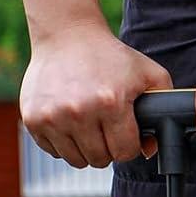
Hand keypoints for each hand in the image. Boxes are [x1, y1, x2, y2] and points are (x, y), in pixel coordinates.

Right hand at [20, 24, 172, 167]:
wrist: (66, 36)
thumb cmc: (109, 56)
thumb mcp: (148, 74)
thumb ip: (162, 110)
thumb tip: (149, 149)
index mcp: (110, 102)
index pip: (124, 152)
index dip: (129, 145)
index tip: (125, 133)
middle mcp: (79, 112)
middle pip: (100, 159)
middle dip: (107, 148)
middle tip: (106, 128)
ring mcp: (53, 117)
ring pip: (76, 160)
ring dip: (85, 148)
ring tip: (87, 125)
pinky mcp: (33, 119)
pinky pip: (54, 151)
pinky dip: (63, 142)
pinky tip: (68, 120)